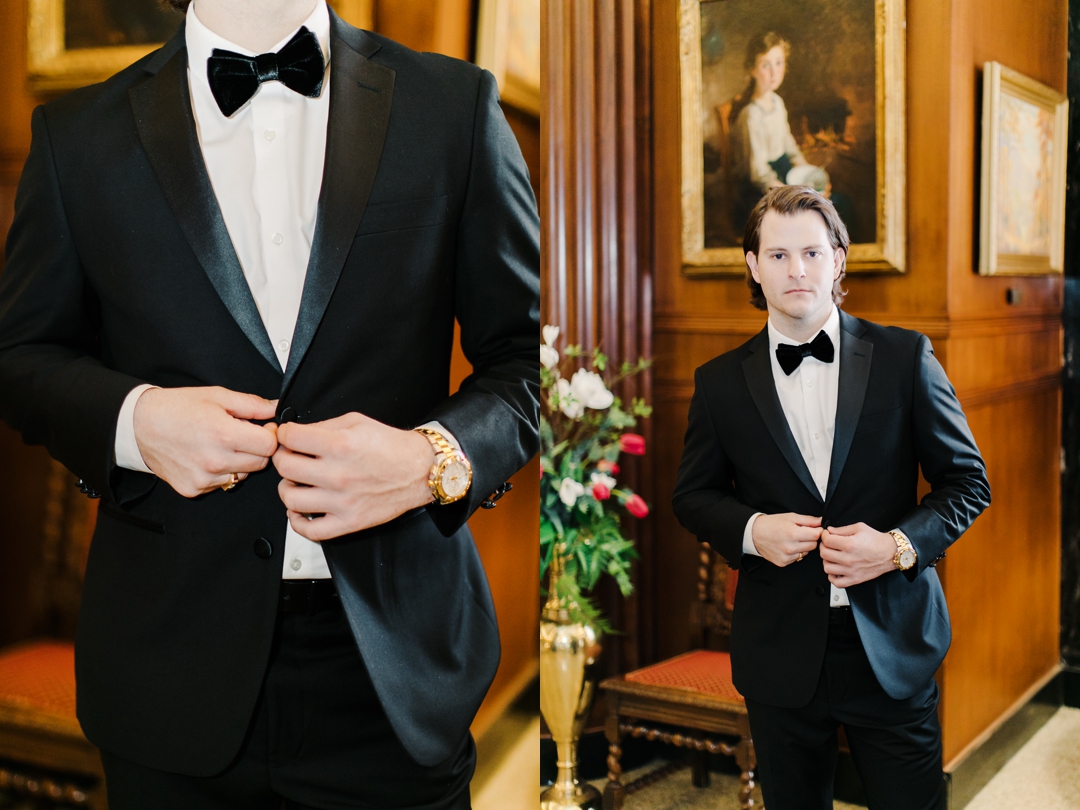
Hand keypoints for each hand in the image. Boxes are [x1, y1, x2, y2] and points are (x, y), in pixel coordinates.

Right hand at [133, 387, 278, 497]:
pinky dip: (221, 472)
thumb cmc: (176, 408)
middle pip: (260, 463)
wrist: (139, 425)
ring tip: (221, 444)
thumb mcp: (217, 396)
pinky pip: (222, 483)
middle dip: (257, 448)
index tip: (265, 428)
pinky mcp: (193, 489)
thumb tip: (276, 409)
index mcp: (224, 434)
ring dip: (240, 462)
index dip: (271, 434)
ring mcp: (204, 478)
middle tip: (242, 434)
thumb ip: (251, 404)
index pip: (269, 446)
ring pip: (242, 475)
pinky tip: (206, 456)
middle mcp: (215, 461)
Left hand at [273, 412, 435, 540]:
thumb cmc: (392, 447)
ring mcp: (342, 502)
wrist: (420, 470)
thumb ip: (324, 426)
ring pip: (291, 498)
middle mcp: (339, 474)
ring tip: (296, 482)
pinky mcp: (349, 522)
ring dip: (287, 487)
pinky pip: (311, 530)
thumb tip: (297, 434)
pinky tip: (300, 509)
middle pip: (285, 467)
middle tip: (290, 456)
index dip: (283, 433)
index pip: (290, 438)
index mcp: (341, 445)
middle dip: (283, 457)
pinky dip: (297, 521)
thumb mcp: (357, 422)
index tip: (286, 436)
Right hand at [751, 513, 821, 566]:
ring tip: (792, 540)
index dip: (818, 531)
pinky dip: (795, 553)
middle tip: (801, 533)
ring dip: (803, 546)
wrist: (754, 534)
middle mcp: (790, 547)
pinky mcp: (783, 563)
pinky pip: (797, 558)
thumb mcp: (790, 517)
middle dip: (810, 539)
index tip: (815, 529)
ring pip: (806, 553)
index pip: (817, 535)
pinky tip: (787, 546)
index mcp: (793, 533)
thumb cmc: (771, 524)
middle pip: (813, 545)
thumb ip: (808, 520)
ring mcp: (787, 556)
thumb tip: (822, 522)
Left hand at [820, 523, 896, 587]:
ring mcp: (851, 571)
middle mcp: (849, 559)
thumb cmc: (877, 541)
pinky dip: (832, 577)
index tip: (826, 535)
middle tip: (828, 544)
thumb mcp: (859, 528)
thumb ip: (842, 529)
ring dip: (827, 561)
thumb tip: (829, 531)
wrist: (890, 553)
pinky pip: (836, 582)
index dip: (824, 536)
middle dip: (824, 546)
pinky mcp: (855, 579)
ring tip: (832, 556)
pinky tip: (836, 570)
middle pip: (824, 554)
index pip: (826, 541)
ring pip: (827, 568)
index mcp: (850, 544)